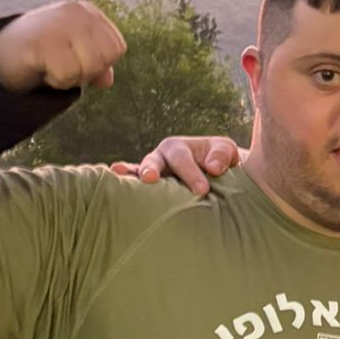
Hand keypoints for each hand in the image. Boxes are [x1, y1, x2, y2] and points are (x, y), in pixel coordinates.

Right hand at [0, 0, 125, 93]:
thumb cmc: (39, 52)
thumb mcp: (73, 53)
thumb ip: (95, 62)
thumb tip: (107, 80)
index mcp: (87, 12)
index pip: (117, 47)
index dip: (99, 63)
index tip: (74, 59)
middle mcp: (76, 13)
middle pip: (106, 58)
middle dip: (86, 71)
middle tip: (61, 64)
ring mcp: (59, 25)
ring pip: (89, 67)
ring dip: (70, 77)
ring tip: (50, 65)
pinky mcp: (42, 42)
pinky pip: (67, 75)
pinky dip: (55, 80)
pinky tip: (40, 67)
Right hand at [109, 134, 240, 197]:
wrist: (215, 177)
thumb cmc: (218, 161)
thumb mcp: (225, 151)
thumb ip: (222, 154)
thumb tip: (214, 167)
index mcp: (178, 147)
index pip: (182, 159)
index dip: (191, 174)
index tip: (203, 190)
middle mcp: (159, 158)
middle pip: (154, 162)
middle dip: (151, 169)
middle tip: (151, 179)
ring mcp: (150, 174)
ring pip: (140, 173)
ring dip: (134, 177)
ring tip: (125, 178)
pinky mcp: (146, 191)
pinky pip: (132, 186)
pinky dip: (124, 183)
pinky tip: (114, 180)